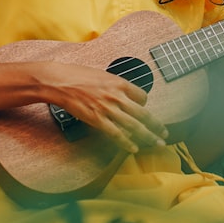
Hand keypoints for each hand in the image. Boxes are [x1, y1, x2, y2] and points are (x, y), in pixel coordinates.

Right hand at [32, 61, 168, 153]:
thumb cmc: (76, 75)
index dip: (145, 104)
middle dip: (157, 126)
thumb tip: (121, 93)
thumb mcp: (101, 74)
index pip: (143, 96)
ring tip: (157, 143)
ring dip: (148, 136)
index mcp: (119, 83)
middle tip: (164, 133)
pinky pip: (117, 134)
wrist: (59, 81)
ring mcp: (108, 109)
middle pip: (144, 114)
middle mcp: (117, 96)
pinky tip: (134, 148)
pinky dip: (127, 143)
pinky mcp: (97, 120)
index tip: (145, 109)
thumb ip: (114, 85)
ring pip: (135, 126)